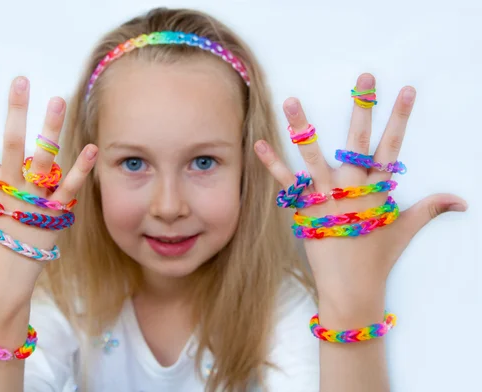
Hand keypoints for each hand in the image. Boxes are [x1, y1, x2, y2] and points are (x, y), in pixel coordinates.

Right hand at [0, 77, 96, 316]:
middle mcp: (9, 189)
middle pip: (13, 143)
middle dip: (16, 111)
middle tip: (22, 80)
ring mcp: (33, 202)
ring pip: (43, 160)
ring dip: (50, 130)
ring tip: (58, 100)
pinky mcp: (54, 217)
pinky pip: (70, 190)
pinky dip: (81, 169)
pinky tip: (90, 146)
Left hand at [255, 73, 466, 318]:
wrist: (352, 288)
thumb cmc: (378, 258)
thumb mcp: (405, 230)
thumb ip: (429, 208)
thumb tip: (462, 200)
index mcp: (378, 190)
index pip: (392, 148)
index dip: (400, 118)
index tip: (405, 90)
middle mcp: (353, 188)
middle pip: (358, 142)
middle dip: (362, 108)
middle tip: (363, 78)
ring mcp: (327, 198)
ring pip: (313, 156)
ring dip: (302, 126)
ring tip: (291, 100)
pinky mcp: (305, 209)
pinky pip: (286, 183)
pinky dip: (272, 164)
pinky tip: (259, 143)